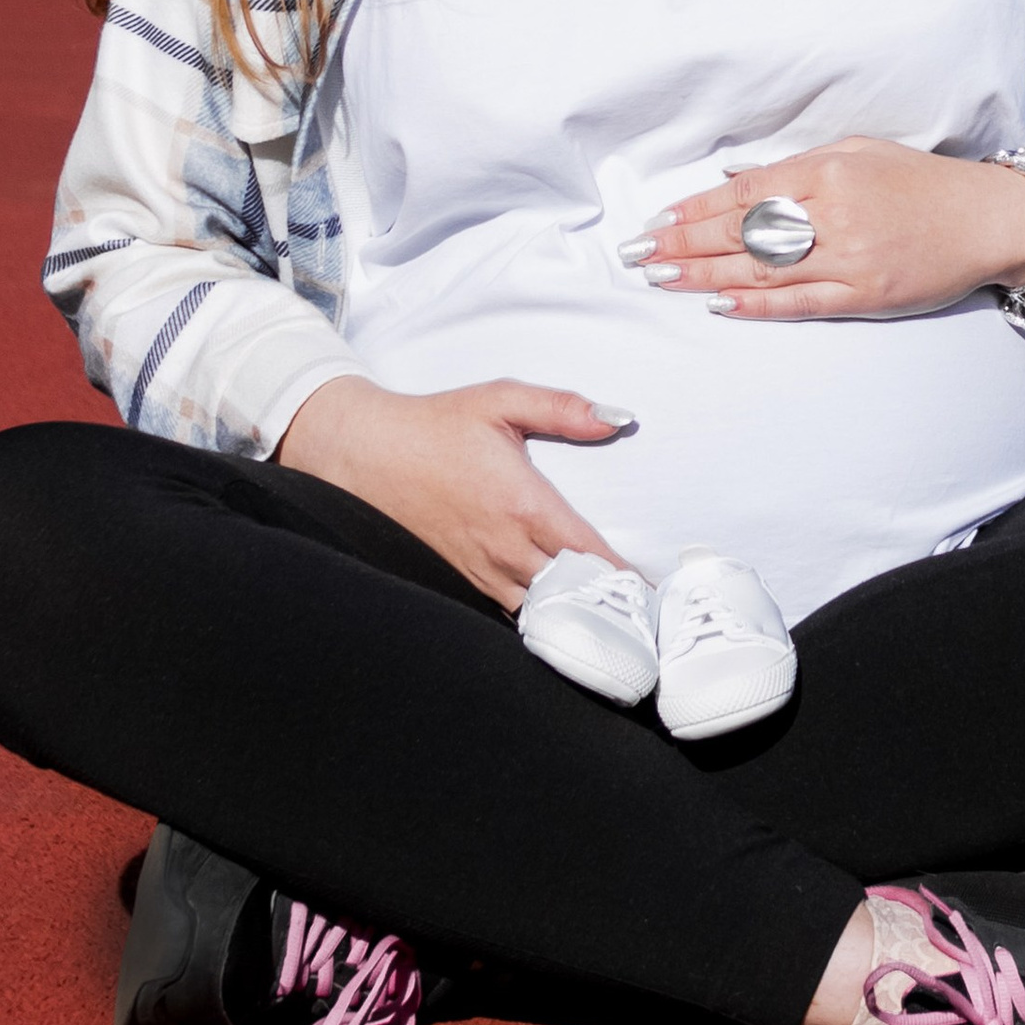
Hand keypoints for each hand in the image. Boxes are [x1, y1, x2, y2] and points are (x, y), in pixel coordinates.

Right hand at [277, 373, 633, 608]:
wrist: (366, 454)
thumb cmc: (436, 426)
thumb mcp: (500, 401)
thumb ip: (562, 409)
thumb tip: (615, 420)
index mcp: (525, 506)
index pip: (591, 557)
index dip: (627, 580)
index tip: (657, 592)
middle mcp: (507, 548)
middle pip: (573, 594)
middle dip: (611, 605)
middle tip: (649, 615)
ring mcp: (484, 571)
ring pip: (542, 612)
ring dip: (577, 617)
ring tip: (616, 622)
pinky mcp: (465, 580)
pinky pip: (511, 612)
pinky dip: (540, 619)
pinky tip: (562, 618)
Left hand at [629, 140, 1024, 323]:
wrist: (987, 220)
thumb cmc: (921, 181)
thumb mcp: (860, 151)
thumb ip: (799, 165)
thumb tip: (738, 180)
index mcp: (830, 171)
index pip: (746, 193)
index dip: (696, 209)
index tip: (659, 221)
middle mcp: (834, 214)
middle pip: (742, 232)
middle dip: (684, 244)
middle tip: (639, 255)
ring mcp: (849, 259)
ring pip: (762, 270)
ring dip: (704, 276)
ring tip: (662, 279)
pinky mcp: (866, 296)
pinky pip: (800, 303)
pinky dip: (756, 306)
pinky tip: (719, 305)